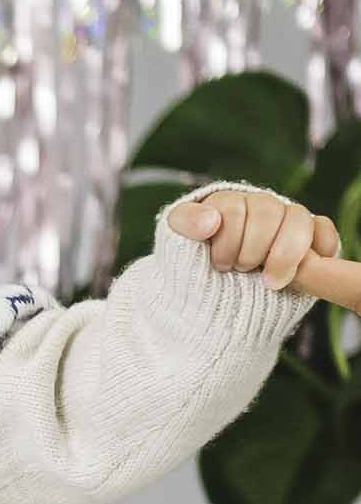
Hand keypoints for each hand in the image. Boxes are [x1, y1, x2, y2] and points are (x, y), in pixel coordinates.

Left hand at [166, 188, 340, 289]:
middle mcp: (260, 207)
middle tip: (241, 270)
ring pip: (298, 219)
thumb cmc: (197, 268)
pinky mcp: (309, 239)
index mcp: (228, 204)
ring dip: (283, 254)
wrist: (215, 299)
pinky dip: (320, 246)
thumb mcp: (180, 244)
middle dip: (251, 250)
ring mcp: (285, 222)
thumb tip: (210, 222)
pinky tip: (304, 268)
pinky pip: (323, 229)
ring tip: (270, 282)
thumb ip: (186, 224)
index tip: (220, 266)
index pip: (232, 209)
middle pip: (267, 211)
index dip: (227, 241)